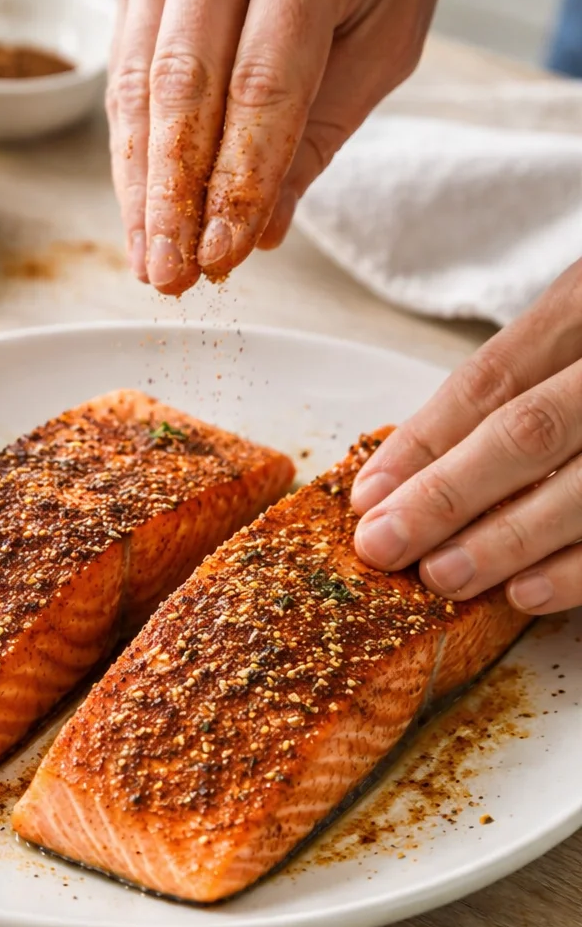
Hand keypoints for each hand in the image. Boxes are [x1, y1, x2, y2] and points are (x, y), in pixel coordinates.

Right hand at [106, 0, 493, 294]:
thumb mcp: (390, 29)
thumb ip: (323, 131)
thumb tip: (260, 229)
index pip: (261, 86)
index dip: (236, 182)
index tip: (224, 256)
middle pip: (182, 90)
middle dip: (172, 199)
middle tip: (170, 278)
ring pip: (138, 86)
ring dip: (140, 187)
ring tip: (149, 261)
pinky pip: (124, 70)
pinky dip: (131, 148)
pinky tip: (139, 209)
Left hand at [352, 260, 581, 614]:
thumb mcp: (579, 332)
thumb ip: (524, 383)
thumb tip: (411, 468)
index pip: (495, 376)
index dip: (425, 440)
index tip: (366, 495)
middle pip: (530, 430)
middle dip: (448, 494)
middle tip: (384, 546)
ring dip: (508, 539)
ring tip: (442, 576)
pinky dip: (581, 568)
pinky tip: (529, 594)